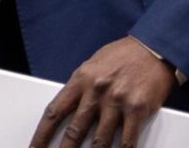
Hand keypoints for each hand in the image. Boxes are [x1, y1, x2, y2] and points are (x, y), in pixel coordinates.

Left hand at [29, 37, 175, 147]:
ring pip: (99, 140)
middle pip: (74, 130)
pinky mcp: (137, 110)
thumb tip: (69, 110)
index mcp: (81, 79)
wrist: (153, 49)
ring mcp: (117, 102)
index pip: (55, 111)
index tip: (35, 147)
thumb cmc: (121, 57)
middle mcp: (96, 91)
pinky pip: (126, 140)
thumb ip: (81, 88)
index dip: (42, 133)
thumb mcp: (92, 66)